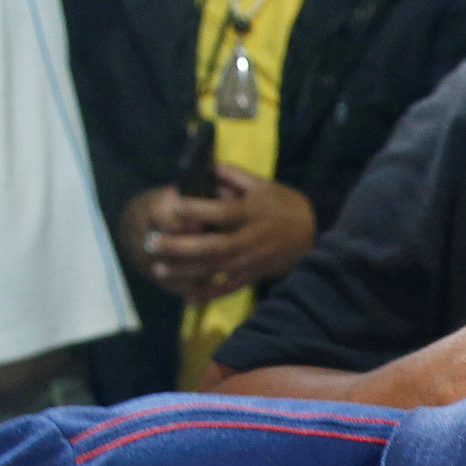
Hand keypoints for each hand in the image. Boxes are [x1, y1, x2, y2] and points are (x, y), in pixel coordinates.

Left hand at [144, 166, 319, 298]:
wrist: (313, 235)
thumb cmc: (284, 205)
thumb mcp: (264, 184)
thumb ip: (234, 176)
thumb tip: (206, 168)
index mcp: (253, 212)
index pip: (223, 212)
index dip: (198, 210)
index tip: (174, 205)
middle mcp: (251, 238)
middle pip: (213, 245)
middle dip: (180, 246)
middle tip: (151, 242)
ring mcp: (251, 260)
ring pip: (216, 268)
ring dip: (185, 270)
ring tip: (158, 268)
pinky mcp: (253, 275)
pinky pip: (228, 288)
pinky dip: (208, 294)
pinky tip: (185, 297)